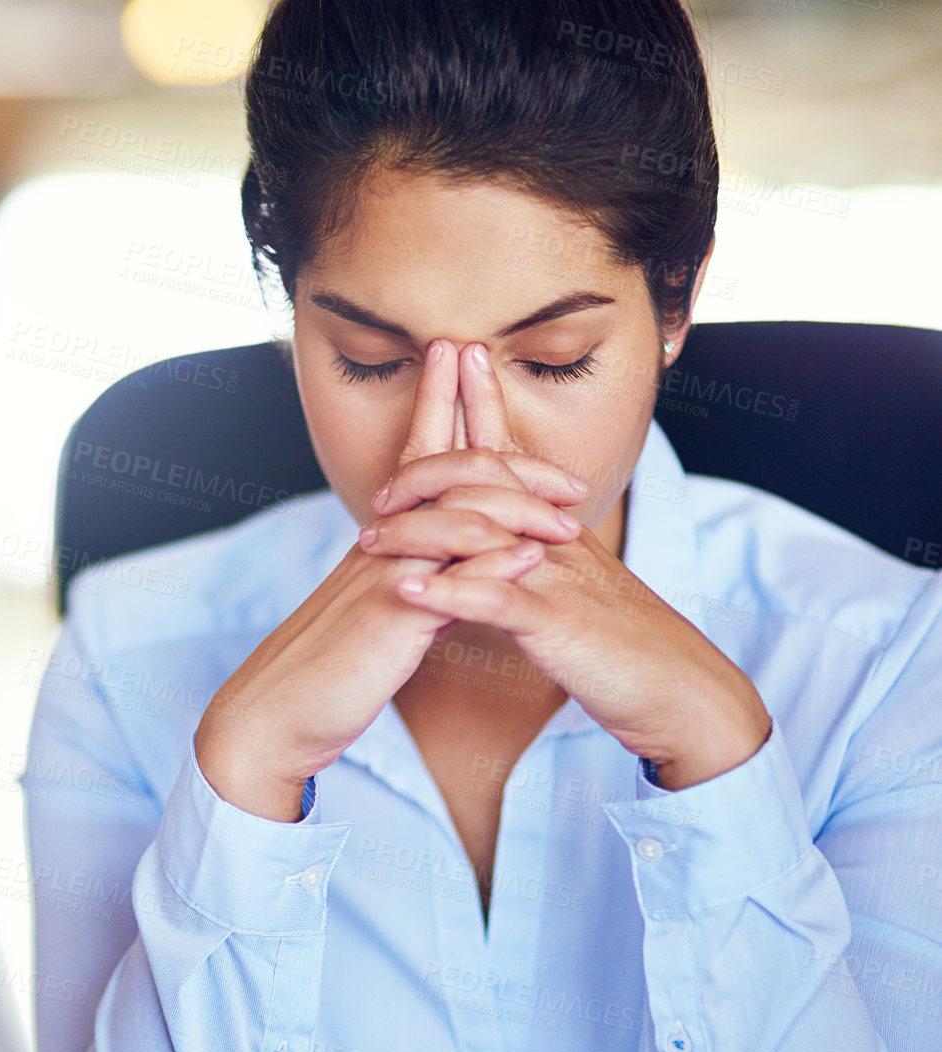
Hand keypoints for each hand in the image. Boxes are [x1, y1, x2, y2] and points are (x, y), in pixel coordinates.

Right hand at [194, 340, 591, 820]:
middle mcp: (383, 543)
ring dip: (517, 506)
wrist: (277, 710)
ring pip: (454, 517)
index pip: (415, 455)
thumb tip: (462, 556)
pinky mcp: (390, 617)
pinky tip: (531, 557)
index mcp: (381, 537)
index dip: (435, 401)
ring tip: (571, 515)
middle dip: (492, 435)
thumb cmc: (330, 663)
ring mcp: (386, 574)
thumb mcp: (377, 606)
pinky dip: (494, 565)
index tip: (456, 353)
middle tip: (557, 458)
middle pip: (441, 468)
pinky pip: (449, 582)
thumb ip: (419, 574)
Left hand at [380, 342, 771, 788]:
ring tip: (370, 539)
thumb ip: (537, 559)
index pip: (514, 455)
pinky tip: (407, 590)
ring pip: (482, 531)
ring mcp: (557, 576)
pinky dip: (448, 592)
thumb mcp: (578, 590)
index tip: (457, 359)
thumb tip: (497, 541)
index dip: (484, 405)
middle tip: (383, 488)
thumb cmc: (626, 647)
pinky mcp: (557, 622)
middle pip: (489, 478)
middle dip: (431, 468)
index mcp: (559, 529)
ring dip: (419, 530)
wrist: (682, 692)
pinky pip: (497, 598)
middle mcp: (556, 539)